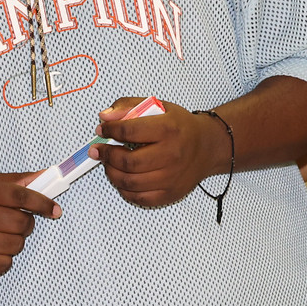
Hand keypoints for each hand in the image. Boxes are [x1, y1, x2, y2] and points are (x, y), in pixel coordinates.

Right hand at [0, 172, 59, 277]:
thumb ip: (15, 181)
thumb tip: (46, 175)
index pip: (20, 196)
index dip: (41, 203)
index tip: (54, 209)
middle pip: (21, 224)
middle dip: (26, 223)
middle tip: (16, 222)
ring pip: (17, 245)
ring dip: (16, 241)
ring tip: (1, 235)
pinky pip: (6, 264)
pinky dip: (5, 258)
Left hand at [93, 98, 228, 207]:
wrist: (207, 147)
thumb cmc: (180, 126)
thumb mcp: (158, 107)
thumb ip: (129, 107)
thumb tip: (105, 117)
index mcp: (168, 129)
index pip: (129, 131)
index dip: (110, 131)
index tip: (102, 130)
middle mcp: (171, 155)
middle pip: (128, 161)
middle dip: (107, 155)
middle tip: (99, 151)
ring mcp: (171, 177)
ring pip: (130, 182)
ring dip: (112, 173)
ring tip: (109, 163)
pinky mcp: (170, 193)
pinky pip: (139, 198)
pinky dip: (124, 190)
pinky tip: (122, 178)